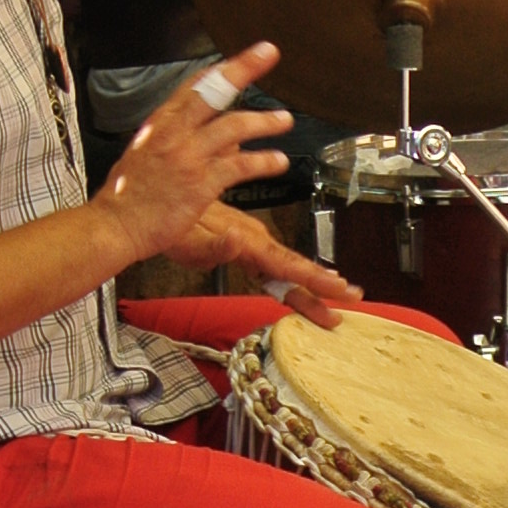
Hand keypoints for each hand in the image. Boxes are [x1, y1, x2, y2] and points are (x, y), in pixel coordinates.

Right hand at [96, 45, 291, 268]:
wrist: (114, 224)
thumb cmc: (125, 196)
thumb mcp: (142, 153)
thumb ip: (169, 140)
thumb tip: (190, 132)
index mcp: (159, 124)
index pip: (193, 86)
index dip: (219, 69)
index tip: (239, 59)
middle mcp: (174, 133)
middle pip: (214, 91)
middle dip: (243, 68)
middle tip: (266, 54)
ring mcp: (188, 157)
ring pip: (234, 127)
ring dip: (264, 122)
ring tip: (283, 120)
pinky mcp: (201, 183)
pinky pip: (239, 166)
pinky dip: (262, 162)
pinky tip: (277, 161)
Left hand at [150, 201, 363, 316]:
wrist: (156, 208)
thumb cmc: (170, 226)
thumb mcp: (190, 240)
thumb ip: (217, 245)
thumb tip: (239, 242)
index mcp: (246, 243)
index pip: (286, 266)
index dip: (314, 279)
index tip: (337, 290)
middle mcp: (251, 241)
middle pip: (293, 268)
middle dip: (323, 284)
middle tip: (351, 299)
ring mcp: (247, 242)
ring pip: (285, 266)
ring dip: (311, 281)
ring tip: (334, 296)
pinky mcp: (240, 243)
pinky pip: (270, 263)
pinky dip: (289, 274)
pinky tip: (299, 284)